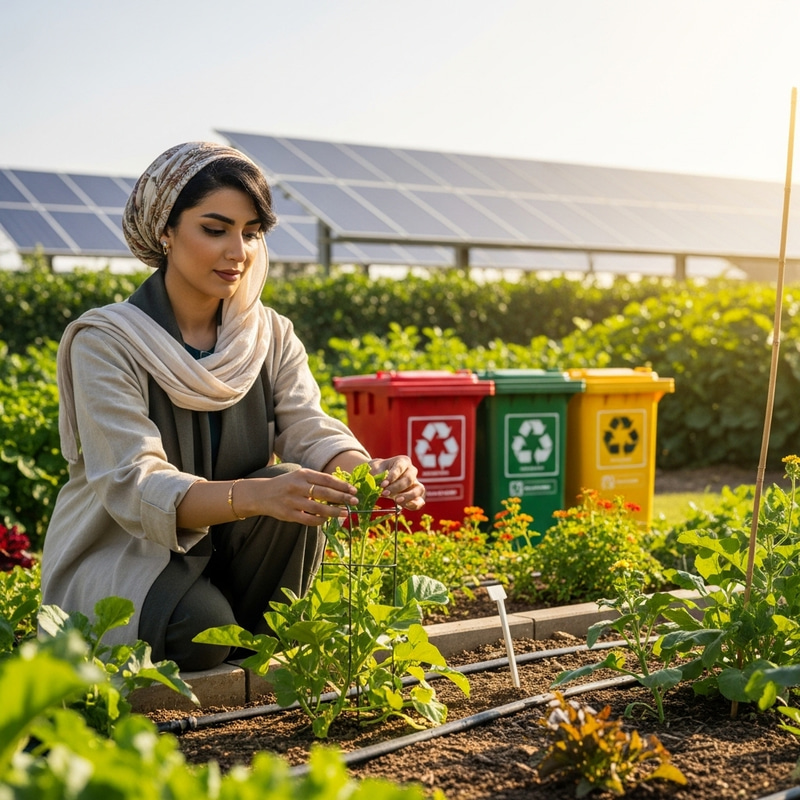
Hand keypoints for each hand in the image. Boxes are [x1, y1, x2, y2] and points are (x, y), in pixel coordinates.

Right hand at [238, 468, 358, 525]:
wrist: (262, 494)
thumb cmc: (287, 484)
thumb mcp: (300, 476)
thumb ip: (316, 481)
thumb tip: (340, 487)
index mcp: (302, 474)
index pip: (326, 479)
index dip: (342, 485)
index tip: (353, 490)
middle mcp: (298, 486)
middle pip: (325, 493)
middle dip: (342, 498)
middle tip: (355, 501)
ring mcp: (293, 501)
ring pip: (318, 508)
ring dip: (334, 511)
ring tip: (345, 513)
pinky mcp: (289, 514)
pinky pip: (309, 519)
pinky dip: (320, 520)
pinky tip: (327, 519)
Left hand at [367, 455, 425, 510]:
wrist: (380, 477)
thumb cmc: (378, 471)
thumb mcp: (374, 469)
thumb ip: (376, 474)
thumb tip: (378, 483)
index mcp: (403, 461)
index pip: (400, 467)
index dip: (392, 476)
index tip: (383, 484)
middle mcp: (411, 471)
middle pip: (408, 479)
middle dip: (396, 487)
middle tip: (385, 493)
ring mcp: (415, 484)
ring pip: (418, 489)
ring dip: (408, 496)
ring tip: (397, 501)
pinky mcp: (416, 496)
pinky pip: (420, 501)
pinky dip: (414, 505)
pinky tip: (405, 506)